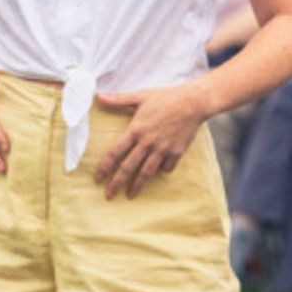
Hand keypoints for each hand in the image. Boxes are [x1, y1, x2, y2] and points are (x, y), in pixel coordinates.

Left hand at [94, 84, 206, 198]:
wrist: (194, 102)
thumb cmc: (167, 97)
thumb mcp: (141, 96)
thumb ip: (119, 99)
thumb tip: (98, 97)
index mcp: (136, 129)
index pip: (115, 152)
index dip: (105, 166)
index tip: (98, 178)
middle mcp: (148, 142)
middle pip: (128, 167)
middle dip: (117, 183)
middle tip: (108, 195)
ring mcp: (163, 149)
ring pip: (147, 172)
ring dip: (137, 185)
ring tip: (130, 195)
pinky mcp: (177, 152)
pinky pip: (167, 167)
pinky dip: (162, 171)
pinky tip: (158, 172)